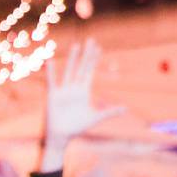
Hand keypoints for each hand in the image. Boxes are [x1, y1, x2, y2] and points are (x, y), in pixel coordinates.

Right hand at [41, 40, 123, 166]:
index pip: (90, 72)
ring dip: (73, 59)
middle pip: (81, 67)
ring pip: (70, 71)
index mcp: (83, 92)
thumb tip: (125, 109)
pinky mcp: (53, 96)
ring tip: (76, 45)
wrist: (61, 136)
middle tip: (90, 40)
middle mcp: (74, 88)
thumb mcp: (95, 118)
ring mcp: (63, 91)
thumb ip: (109, 112)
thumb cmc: (77, 128)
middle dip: (86, 54)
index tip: (97, 48)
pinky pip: (52, 81)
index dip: (94, 60)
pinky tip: (51, 61)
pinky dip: (51, 72)